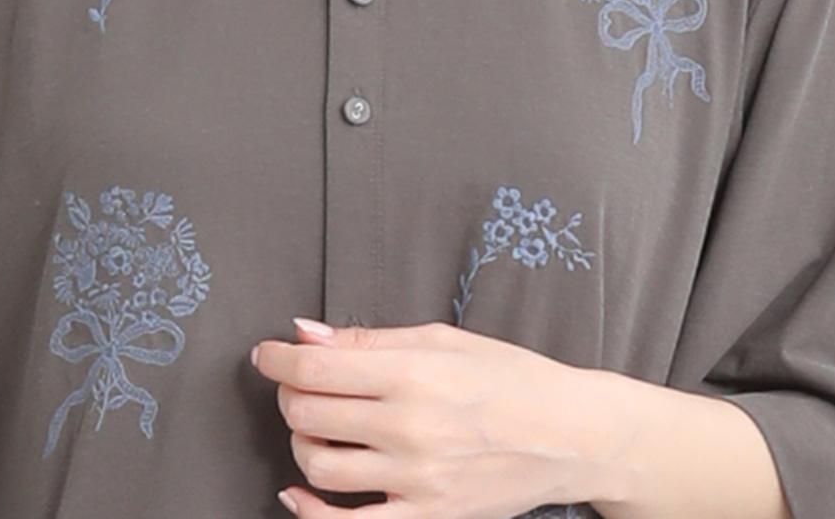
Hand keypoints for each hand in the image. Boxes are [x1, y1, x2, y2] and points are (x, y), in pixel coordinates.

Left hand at [250, 316, 624, 515]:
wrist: (569, 434)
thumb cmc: (508, 374)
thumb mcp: (442, 338)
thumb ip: (370, 339)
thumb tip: (305, 334)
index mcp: (412, 373)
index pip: (315, 368)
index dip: (277, 359)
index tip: (266, 353)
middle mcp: (408, 427)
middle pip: (309, 415)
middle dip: (289, 394)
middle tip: (297, 384)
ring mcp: (416, 479)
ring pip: (319, 468)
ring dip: (300, 443)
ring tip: (314, 427)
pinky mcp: (427, 517)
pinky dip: (311, 514)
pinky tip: (296, 496)